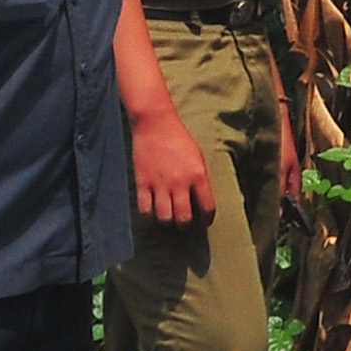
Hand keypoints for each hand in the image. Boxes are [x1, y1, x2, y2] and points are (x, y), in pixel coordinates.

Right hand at [131, 111, 213, 225]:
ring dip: (168, 223)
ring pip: (164, 218)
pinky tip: (153, 213)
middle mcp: (180, 182)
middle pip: (184, 219)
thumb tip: (201, 202)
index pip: (207, 208)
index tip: (204, 222)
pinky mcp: (142, 183)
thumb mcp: (198, 157)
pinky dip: (149, 216)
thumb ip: (200, 180)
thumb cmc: (180, 139)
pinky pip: (145, 210)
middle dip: (186, 226)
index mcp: (198, 175)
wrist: (155, 124)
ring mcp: (160, 184)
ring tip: (169, 220)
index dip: (207, 220)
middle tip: (185, 224)